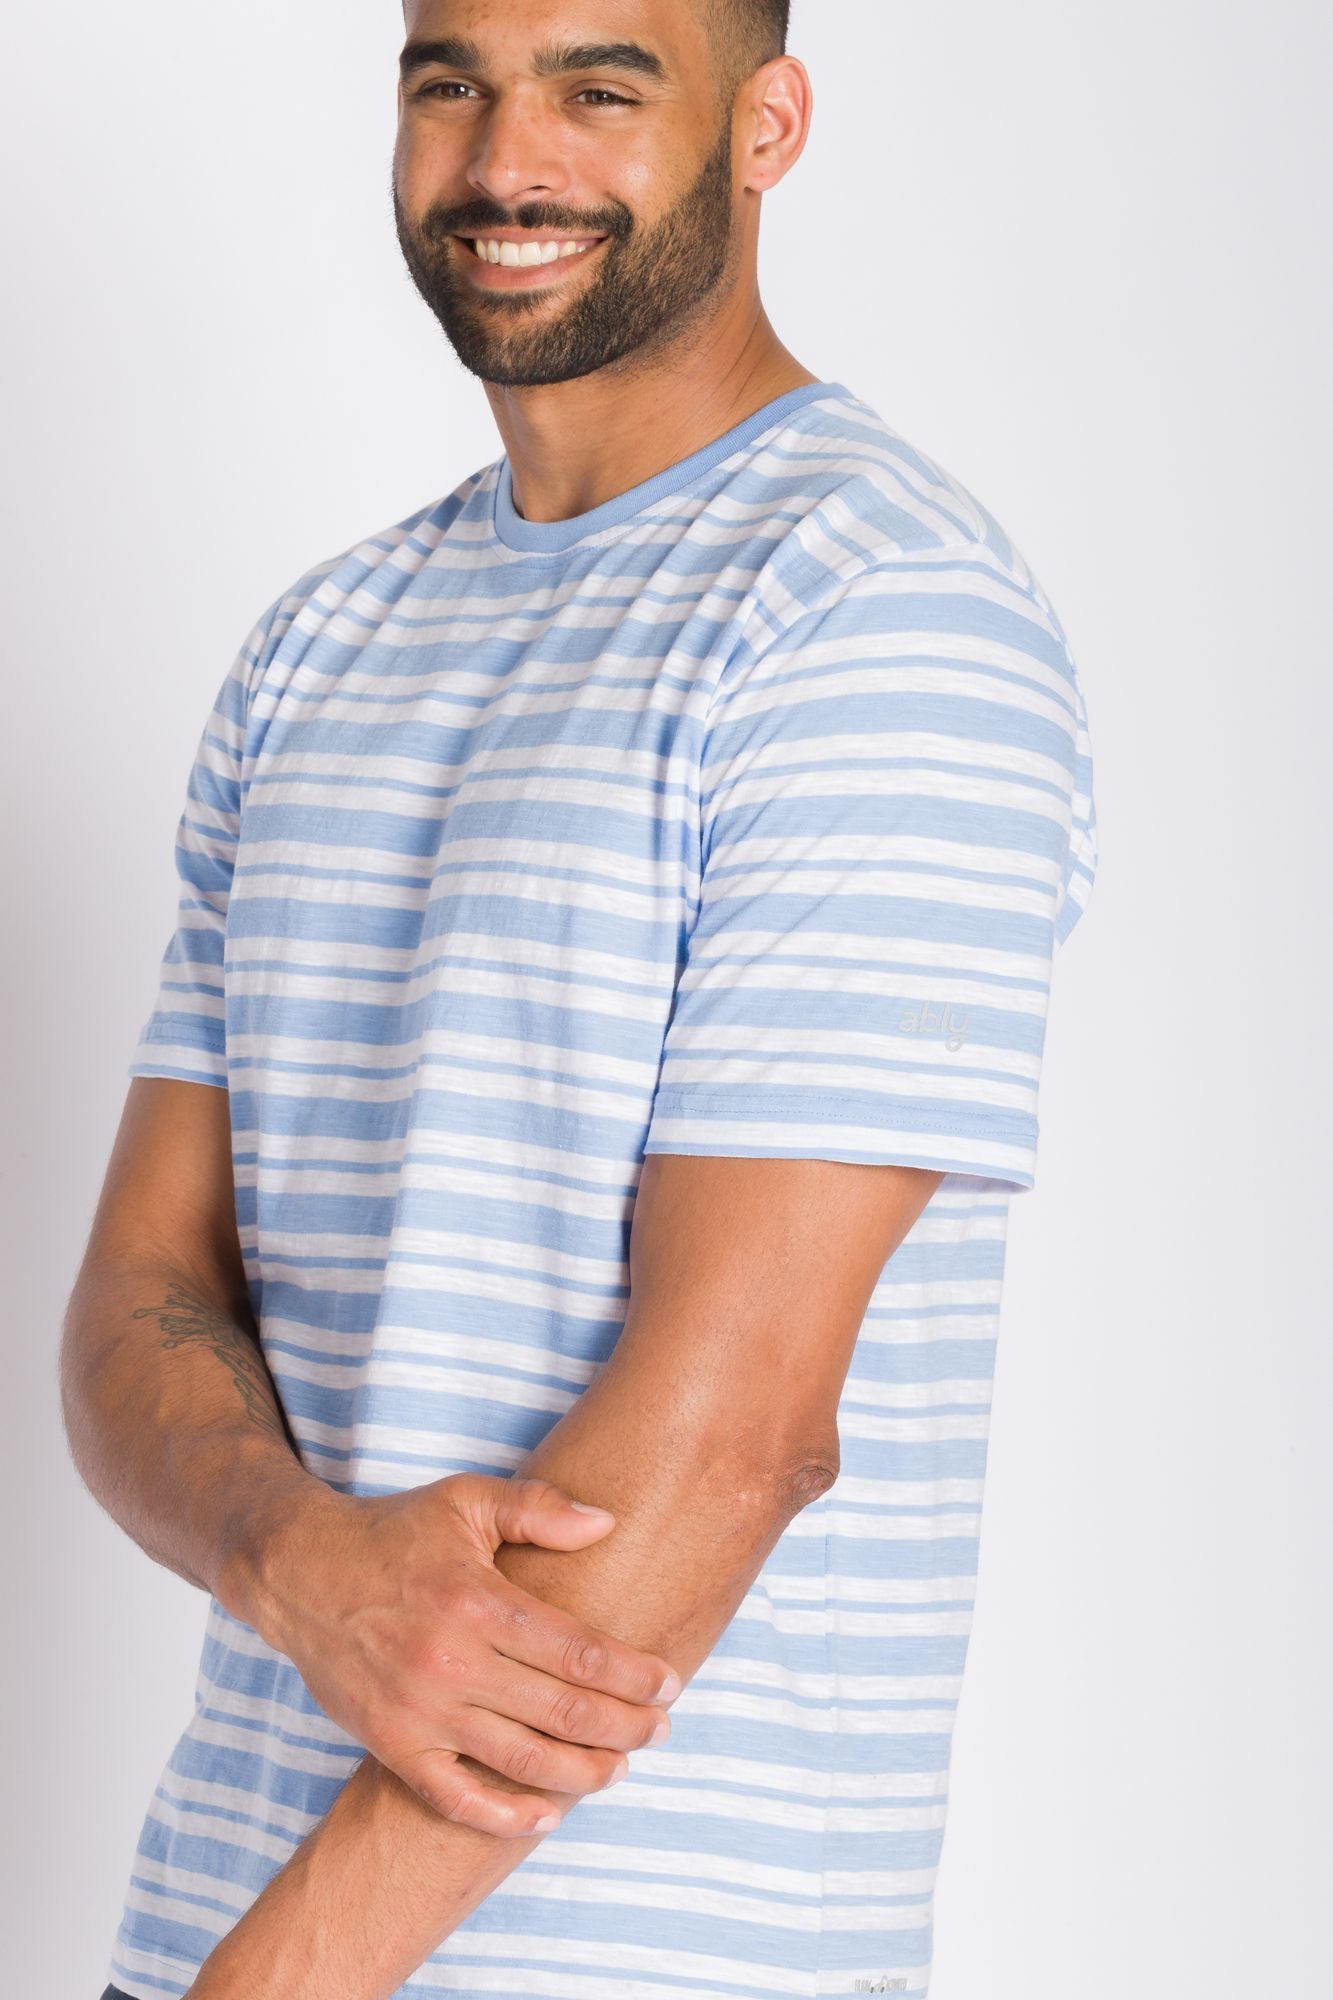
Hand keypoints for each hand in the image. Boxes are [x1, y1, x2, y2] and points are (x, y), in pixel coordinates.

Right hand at [226, 1472, 678, 1836]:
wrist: (299, 1572)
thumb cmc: (393, 1532)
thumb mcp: (465, 1499)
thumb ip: (538, 1508)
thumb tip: (607, 1523)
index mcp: (478, 1601)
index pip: (576, 1651)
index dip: (631, 1673)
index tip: (668, 1683)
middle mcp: (452, 1662)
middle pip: (561, 1711)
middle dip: (623, 1726)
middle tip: (661, 1730)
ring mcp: (420, 1711)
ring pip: (520, 1759)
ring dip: (582, 1772)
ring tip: (620, 1770)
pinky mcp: (392, 1744)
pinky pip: (455, 1796)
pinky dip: (504, 1817)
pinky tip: (547, 1815)